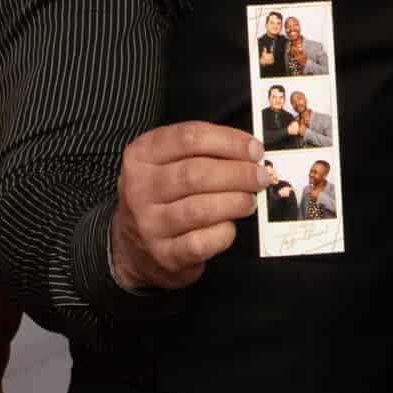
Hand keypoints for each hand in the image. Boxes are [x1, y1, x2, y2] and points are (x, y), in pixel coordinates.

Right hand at [111, 122, 267, 290]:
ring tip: (250, 200)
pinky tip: (230, 225)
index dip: (229, 141)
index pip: (189, 138)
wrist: (133, 246)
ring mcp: (149, 223)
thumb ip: (202, 151)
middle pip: (196, 173)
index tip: (254, 149)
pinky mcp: (164, 254)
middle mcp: (140, 188)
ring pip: (200, 209)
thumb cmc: (162, 195)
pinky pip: (202, 242)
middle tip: (260, 177)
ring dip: (235, 202)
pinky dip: (225, 232)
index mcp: (141, 155)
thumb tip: (250, 151)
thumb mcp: (167, 162)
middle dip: (238, 173)